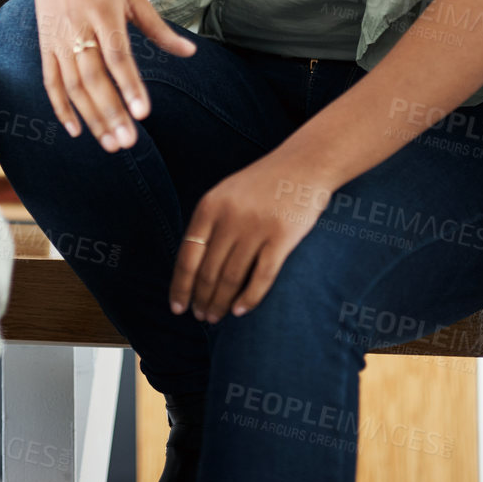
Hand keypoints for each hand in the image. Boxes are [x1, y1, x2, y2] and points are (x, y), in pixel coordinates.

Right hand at [28, 0, 195, 151]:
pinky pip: (51, 81)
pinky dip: (60, 107)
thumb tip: (191, 52)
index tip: (143, 114)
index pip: (117, 57)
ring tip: (110, 144)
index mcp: (103, 12)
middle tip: (127, 142)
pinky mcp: (46, 47)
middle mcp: (78, 28)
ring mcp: (58, 39)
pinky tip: (76, 130)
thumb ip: (159, 28)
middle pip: (93, 77)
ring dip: (90, 116)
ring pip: (73, 85)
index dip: (129, 86)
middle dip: (110, 111)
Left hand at [170, 152, 336, 322]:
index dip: (181, 286)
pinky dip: (249, 298)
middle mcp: (229, 218)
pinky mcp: (282, 237)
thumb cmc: (263, 183)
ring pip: (232, 278)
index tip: (177, 307)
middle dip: (201, 299)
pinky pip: (262, 277)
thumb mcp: (226, 194)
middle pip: (208, 271)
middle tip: (201, 317)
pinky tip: (240, 311)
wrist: (305, 164)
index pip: (187, 257)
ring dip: (221, 302)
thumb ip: (210, 223)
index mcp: (209, 206)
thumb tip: (192, 266)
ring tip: (216, 317)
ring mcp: (255, 228)